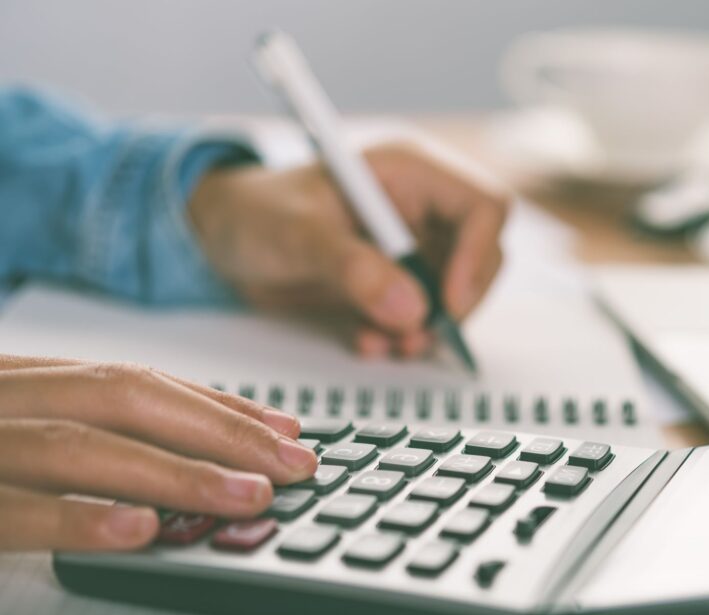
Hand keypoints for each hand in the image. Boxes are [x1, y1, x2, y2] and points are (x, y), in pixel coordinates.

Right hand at [0, 355, 316, 551]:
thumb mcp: (17, 420)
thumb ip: (88, 427)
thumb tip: (201, 453)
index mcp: (23, 379)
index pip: (139, 383)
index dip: (221, 407)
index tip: (287, 430)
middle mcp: (4, 399)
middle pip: (125, 399)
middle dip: (221, 432)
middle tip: (293, 465)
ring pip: (81, 448)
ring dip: (176, 473)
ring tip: (248, 496)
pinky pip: (16, 510)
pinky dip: (82, 519)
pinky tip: (143, 528)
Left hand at [189, 144, 508, 357]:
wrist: (222, 238)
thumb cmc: (253, 213)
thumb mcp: (297, 235)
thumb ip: (353, 268)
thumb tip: (411, 309)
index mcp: (408, 174)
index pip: (482, 207)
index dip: (477, 256)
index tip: (449, 302)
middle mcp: (420, 209)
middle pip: (482, 256)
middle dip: (456, 302)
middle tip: (418, 332)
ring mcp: (411, 248)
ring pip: (456, 294)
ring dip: (428, 327)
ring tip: (386, 343)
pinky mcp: (395, 282)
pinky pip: (423, 315)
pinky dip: (403, 336)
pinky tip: (368, 341)